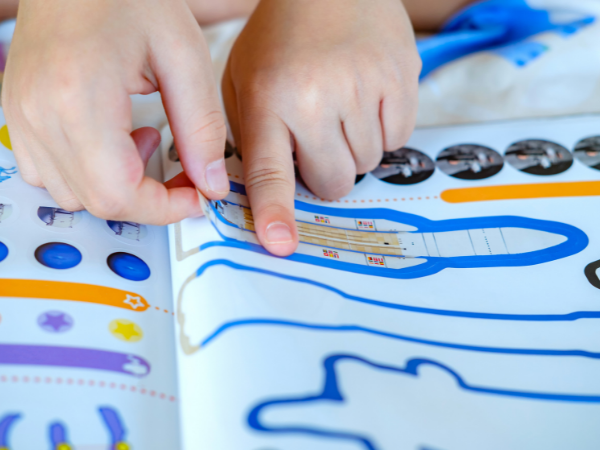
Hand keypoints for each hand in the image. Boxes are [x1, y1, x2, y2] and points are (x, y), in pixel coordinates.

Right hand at [3, 0, 229, 224]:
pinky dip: (89, 174)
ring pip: (72, 194)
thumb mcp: (184, 57)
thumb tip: (210, 184)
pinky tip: (113, 139)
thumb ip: (201, 128)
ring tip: (144, 140)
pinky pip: (49, 173)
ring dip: (119, 186)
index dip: (163, 209)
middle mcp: (37, 111)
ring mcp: (20, 114)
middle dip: (149, 199)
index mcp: (78, 95)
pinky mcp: (17, 113)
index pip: (118, 193)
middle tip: (180, 170)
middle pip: (96, 201)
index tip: (195, 197)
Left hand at [222, 0, 420, 255]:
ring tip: (341, 110)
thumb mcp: (242, 78)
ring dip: (353, 150)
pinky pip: (399, 140)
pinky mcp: (402, 79)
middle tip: (317, 141)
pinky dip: (383, 131)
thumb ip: (247, 135)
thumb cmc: (283, 35)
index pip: (271, 170)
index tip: (280, 243)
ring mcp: (365, 87)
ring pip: (367, 165)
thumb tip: (261, 190)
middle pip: (333, 182)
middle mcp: (317, 96)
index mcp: (270, 96)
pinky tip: (367, 100)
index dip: (275, 212)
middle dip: (325, 174)